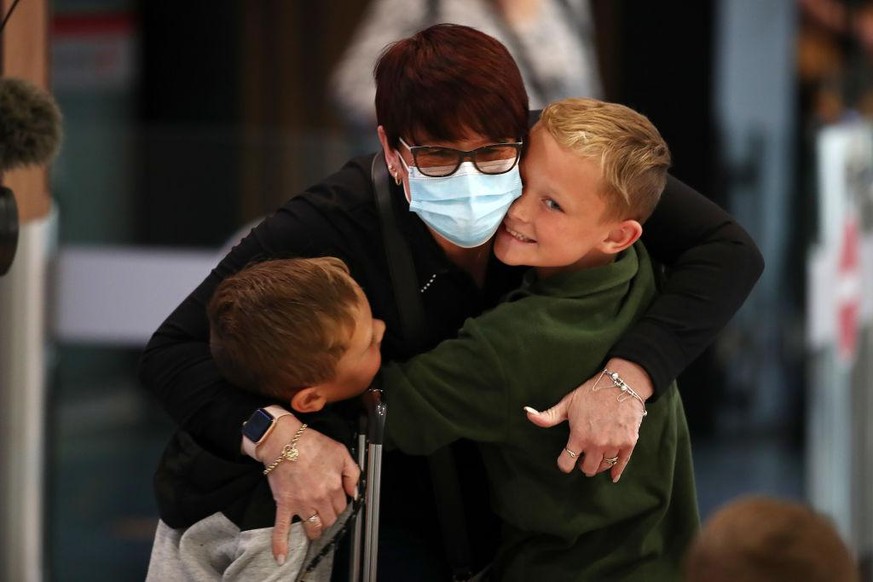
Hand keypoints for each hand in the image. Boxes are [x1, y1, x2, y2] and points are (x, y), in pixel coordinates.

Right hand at [255, 417, 359, 564]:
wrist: (284, 441)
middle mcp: (320, 499)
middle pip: (330, 519)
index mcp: (334, 486)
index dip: (339, 503)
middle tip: (325, 511)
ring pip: (313, 527)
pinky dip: (281, 544)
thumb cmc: (312, 444)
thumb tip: (355, 493)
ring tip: (315, 526)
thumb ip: (352, 474)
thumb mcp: (341, 452)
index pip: (342, 506)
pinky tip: (281, 557)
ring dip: (316, 529)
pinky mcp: (285, 505)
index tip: (335, 500)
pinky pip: (282, 529)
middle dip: (329, 517)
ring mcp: (302, 505)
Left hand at [524, 358, 650, 482]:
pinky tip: (612, 475)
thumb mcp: (567, 403)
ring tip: (595, 457)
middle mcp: (596, 444)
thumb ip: (548, 415)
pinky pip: (621, 464)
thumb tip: (527, 413)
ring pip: (603, 467)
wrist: (622, 384)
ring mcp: (614, 444)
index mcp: (579, 436)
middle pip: (587, 469)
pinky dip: (616, 471)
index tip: (565, 460)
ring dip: (597, 465)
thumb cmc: (592, 392)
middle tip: (583, 457)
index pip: (566, 463)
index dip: (564, 463)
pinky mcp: (629, 443)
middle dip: (582, 465)